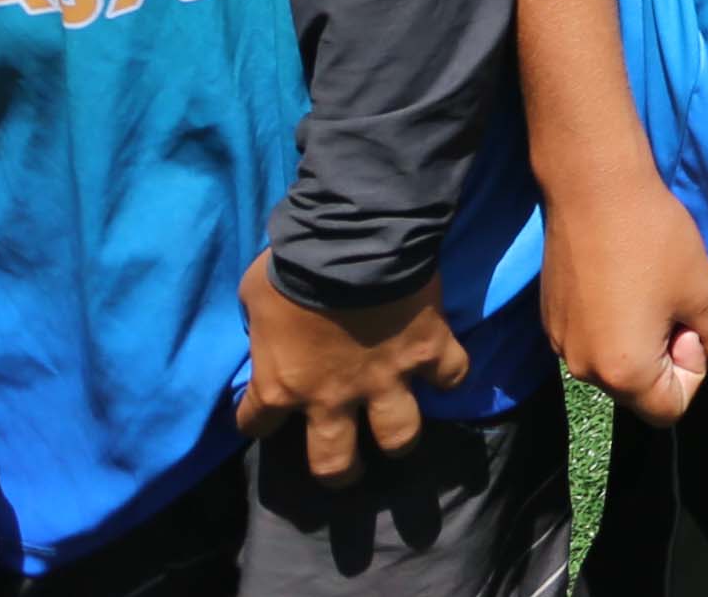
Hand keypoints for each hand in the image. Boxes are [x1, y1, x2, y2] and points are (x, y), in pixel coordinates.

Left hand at [237, 263, 469, 481]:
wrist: (352, 236)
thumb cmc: (292, 263)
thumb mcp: (255, 296)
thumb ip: (265, 327)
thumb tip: (273, 329)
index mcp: (283, 384)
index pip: (257, 424)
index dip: (258, 420)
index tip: (263, 414)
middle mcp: (332, 397)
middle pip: (334, 463)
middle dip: (339, 471)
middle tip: (345, 464)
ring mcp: (387, 378)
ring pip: (398, 436)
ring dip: (397, 438)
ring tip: (397, 435)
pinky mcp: (429, 351)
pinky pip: (452, 376)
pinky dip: (449, 375)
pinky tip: (443, 371)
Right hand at [539, 160, 707, 425]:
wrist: (592, 187)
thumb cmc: (654, 241)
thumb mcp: (702, 291)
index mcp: (623, 372)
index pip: (669, 408)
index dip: (694, 371)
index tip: (689, 321)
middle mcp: (583, 369)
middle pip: (640, 388)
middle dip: (667, 353)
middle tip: (673, 300)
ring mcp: (561, 343)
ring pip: (616, 361)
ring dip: (641, 335)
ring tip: (648, 285)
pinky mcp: (550, 317)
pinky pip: (593, 338)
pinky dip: (613, 321)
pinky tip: (621, 276)